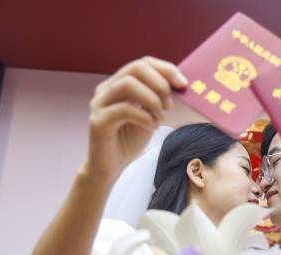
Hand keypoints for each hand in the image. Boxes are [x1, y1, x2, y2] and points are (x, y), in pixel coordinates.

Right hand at [85, 56, 187, 180]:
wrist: (111, 166)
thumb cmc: (131, 139)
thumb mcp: (151, 113)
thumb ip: (160, 98)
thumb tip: (182, 85)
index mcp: (118, 83)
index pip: (142, 63)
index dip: (165, 69)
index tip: (183, 84)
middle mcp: (106, 89)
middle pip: (135, 68)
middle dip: (160, 84)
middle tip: (170, 106)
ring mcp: (99, 103)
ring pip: (128, 84)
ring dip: (152, 100)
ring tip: (161, 118)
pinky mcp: (97, 121)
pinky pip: (124, 109)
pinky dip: (144, 117)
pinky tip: (151, 127)